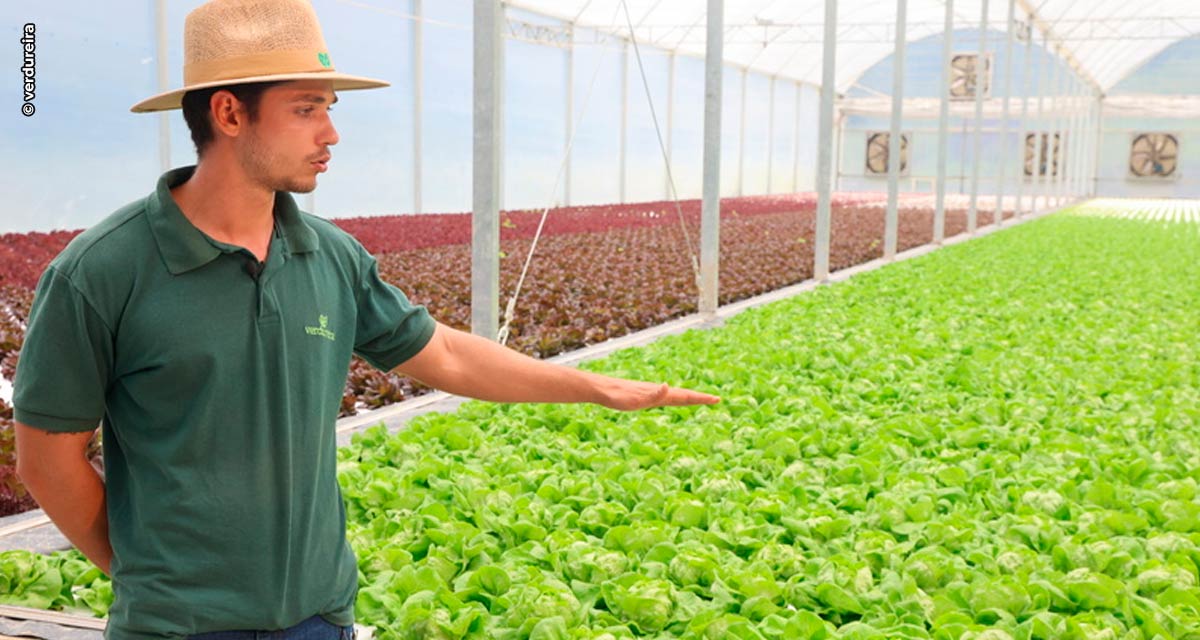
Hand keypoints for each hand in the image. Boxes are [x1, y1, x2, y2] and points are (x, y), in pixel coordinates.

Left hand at [598, 379, 720, 410]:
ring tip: (699, 399)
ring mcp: (651, 392)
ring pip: (675, 394)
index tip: (716, 399)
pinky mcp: (643, 394)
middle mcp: (658, 391)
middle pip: (683, 395)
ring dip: (688, 397)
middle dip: (699, 398)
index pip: (684, 396)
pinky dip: (673, 397)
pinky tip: (671, 397)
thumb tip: (666, 386)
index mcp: (659, 394)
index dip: (700, 399)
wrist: (601, 389)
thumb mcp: (635, 399)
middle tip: (716, 399)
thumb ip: (652, 394)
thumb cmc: (616, 396)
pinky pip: (664, 396)